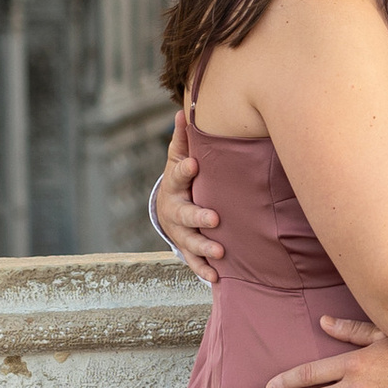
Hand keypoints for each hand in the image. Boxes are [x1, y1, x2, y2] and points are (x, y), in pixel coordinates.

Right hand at [155, 116, 225, 279]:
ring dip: (204, 248)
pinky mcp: (187, 249)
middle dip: (199, 217)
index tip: (193, 163)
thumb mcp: (178, 158)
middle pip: (185, 215)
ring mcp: (180, 232)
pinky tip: (217, 276)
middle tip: (214, 218)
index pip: (178, 176)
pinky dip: (204, 270)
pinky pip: (194, 262)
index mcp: (175, 186)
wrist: (167, 209)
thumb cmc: (181, 179)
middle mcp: (175, 211)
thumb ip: (182, 139)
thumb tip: (183, 111)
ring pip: (190, 242)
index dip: (184, 170)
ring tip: (220, 251)